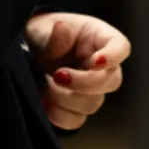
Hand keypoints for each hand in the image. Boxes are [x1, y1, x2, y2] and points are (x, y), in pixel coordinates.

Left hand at [24, 12, 130, 131]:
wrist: (28, 51)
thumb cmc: (43, 34)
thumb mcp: (43, 28)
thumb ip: (53, 33)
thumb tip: (61, 28)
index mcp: (99, 39)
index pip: (121, 47)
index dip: (113, 57)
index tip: (97, 62)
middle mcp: (100, 67)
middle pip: (112, 81)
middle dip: (84, 83)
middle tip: (58, 75)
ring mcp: (90, 90)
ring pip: (93, 103)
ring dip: (66, 98)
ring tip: (44, 85)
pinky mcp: (76, 108)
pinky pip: (75, 120)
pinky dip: (59, 115)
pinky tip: (44, 103)